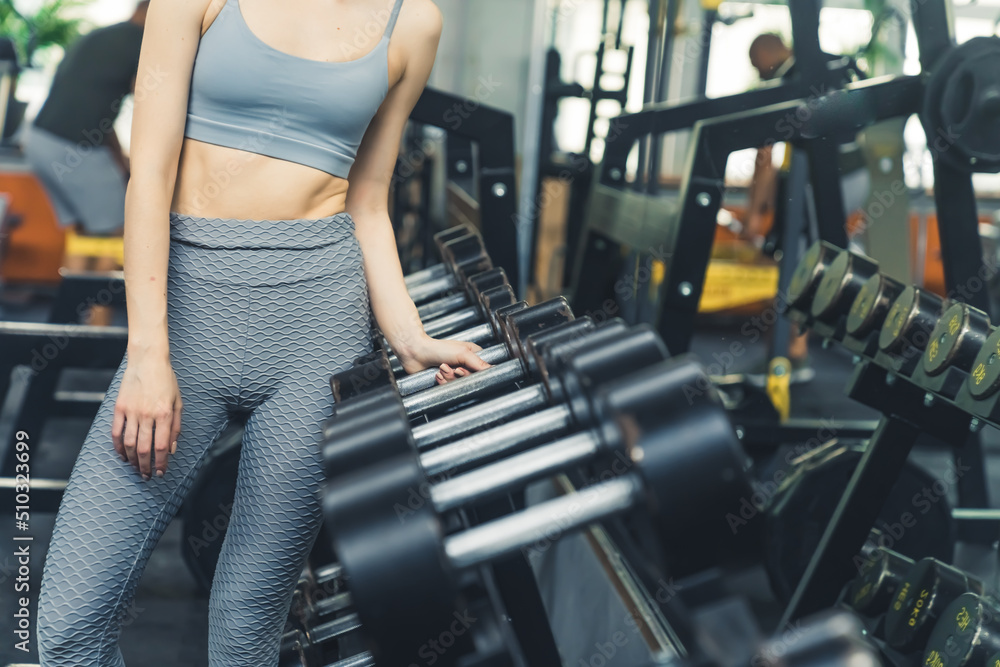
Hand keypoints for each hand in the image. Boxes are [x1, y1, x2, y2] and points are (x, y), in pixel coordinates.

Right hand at [111, 354, 181, 479]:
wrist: (147, 360)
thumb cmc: (166, 381)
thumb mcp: (178, 402)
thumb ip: (175, 427)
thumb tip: (172, 449)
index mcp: (164, 413)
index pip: (161, 446)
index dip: (161, 462)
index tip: (161, 472)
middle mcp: (147, 414)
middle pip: (143, 449)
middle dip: (145, 466)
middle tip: (147, 476)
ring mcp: (131, 411)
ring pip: (129, 443)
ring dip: (132, 460)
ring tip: (136, 468)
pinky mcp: (119, 407)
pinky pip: (116, 432)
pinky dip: (118, 447)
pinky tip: (122, 455)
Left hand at [396, 335, 490, 383]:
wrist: (416, 353)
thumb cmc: (438, 348)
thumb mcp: (462, 353)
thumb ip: (479, 363)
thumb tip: (495, 371)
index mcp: (473, 355)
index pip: (484, 370)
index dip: (476, 374)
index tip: (465, 371)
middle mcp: (466, 364)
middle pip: (472, 380)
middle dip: (460, 376)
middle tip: (453, 369)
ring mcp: (455, 373)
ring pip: (460, 385)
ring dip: (449, 379)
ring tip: (442, 370)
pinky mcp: (446, 381)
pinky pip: (450, 389)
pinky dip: (443, 383)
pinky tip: (438, 375)